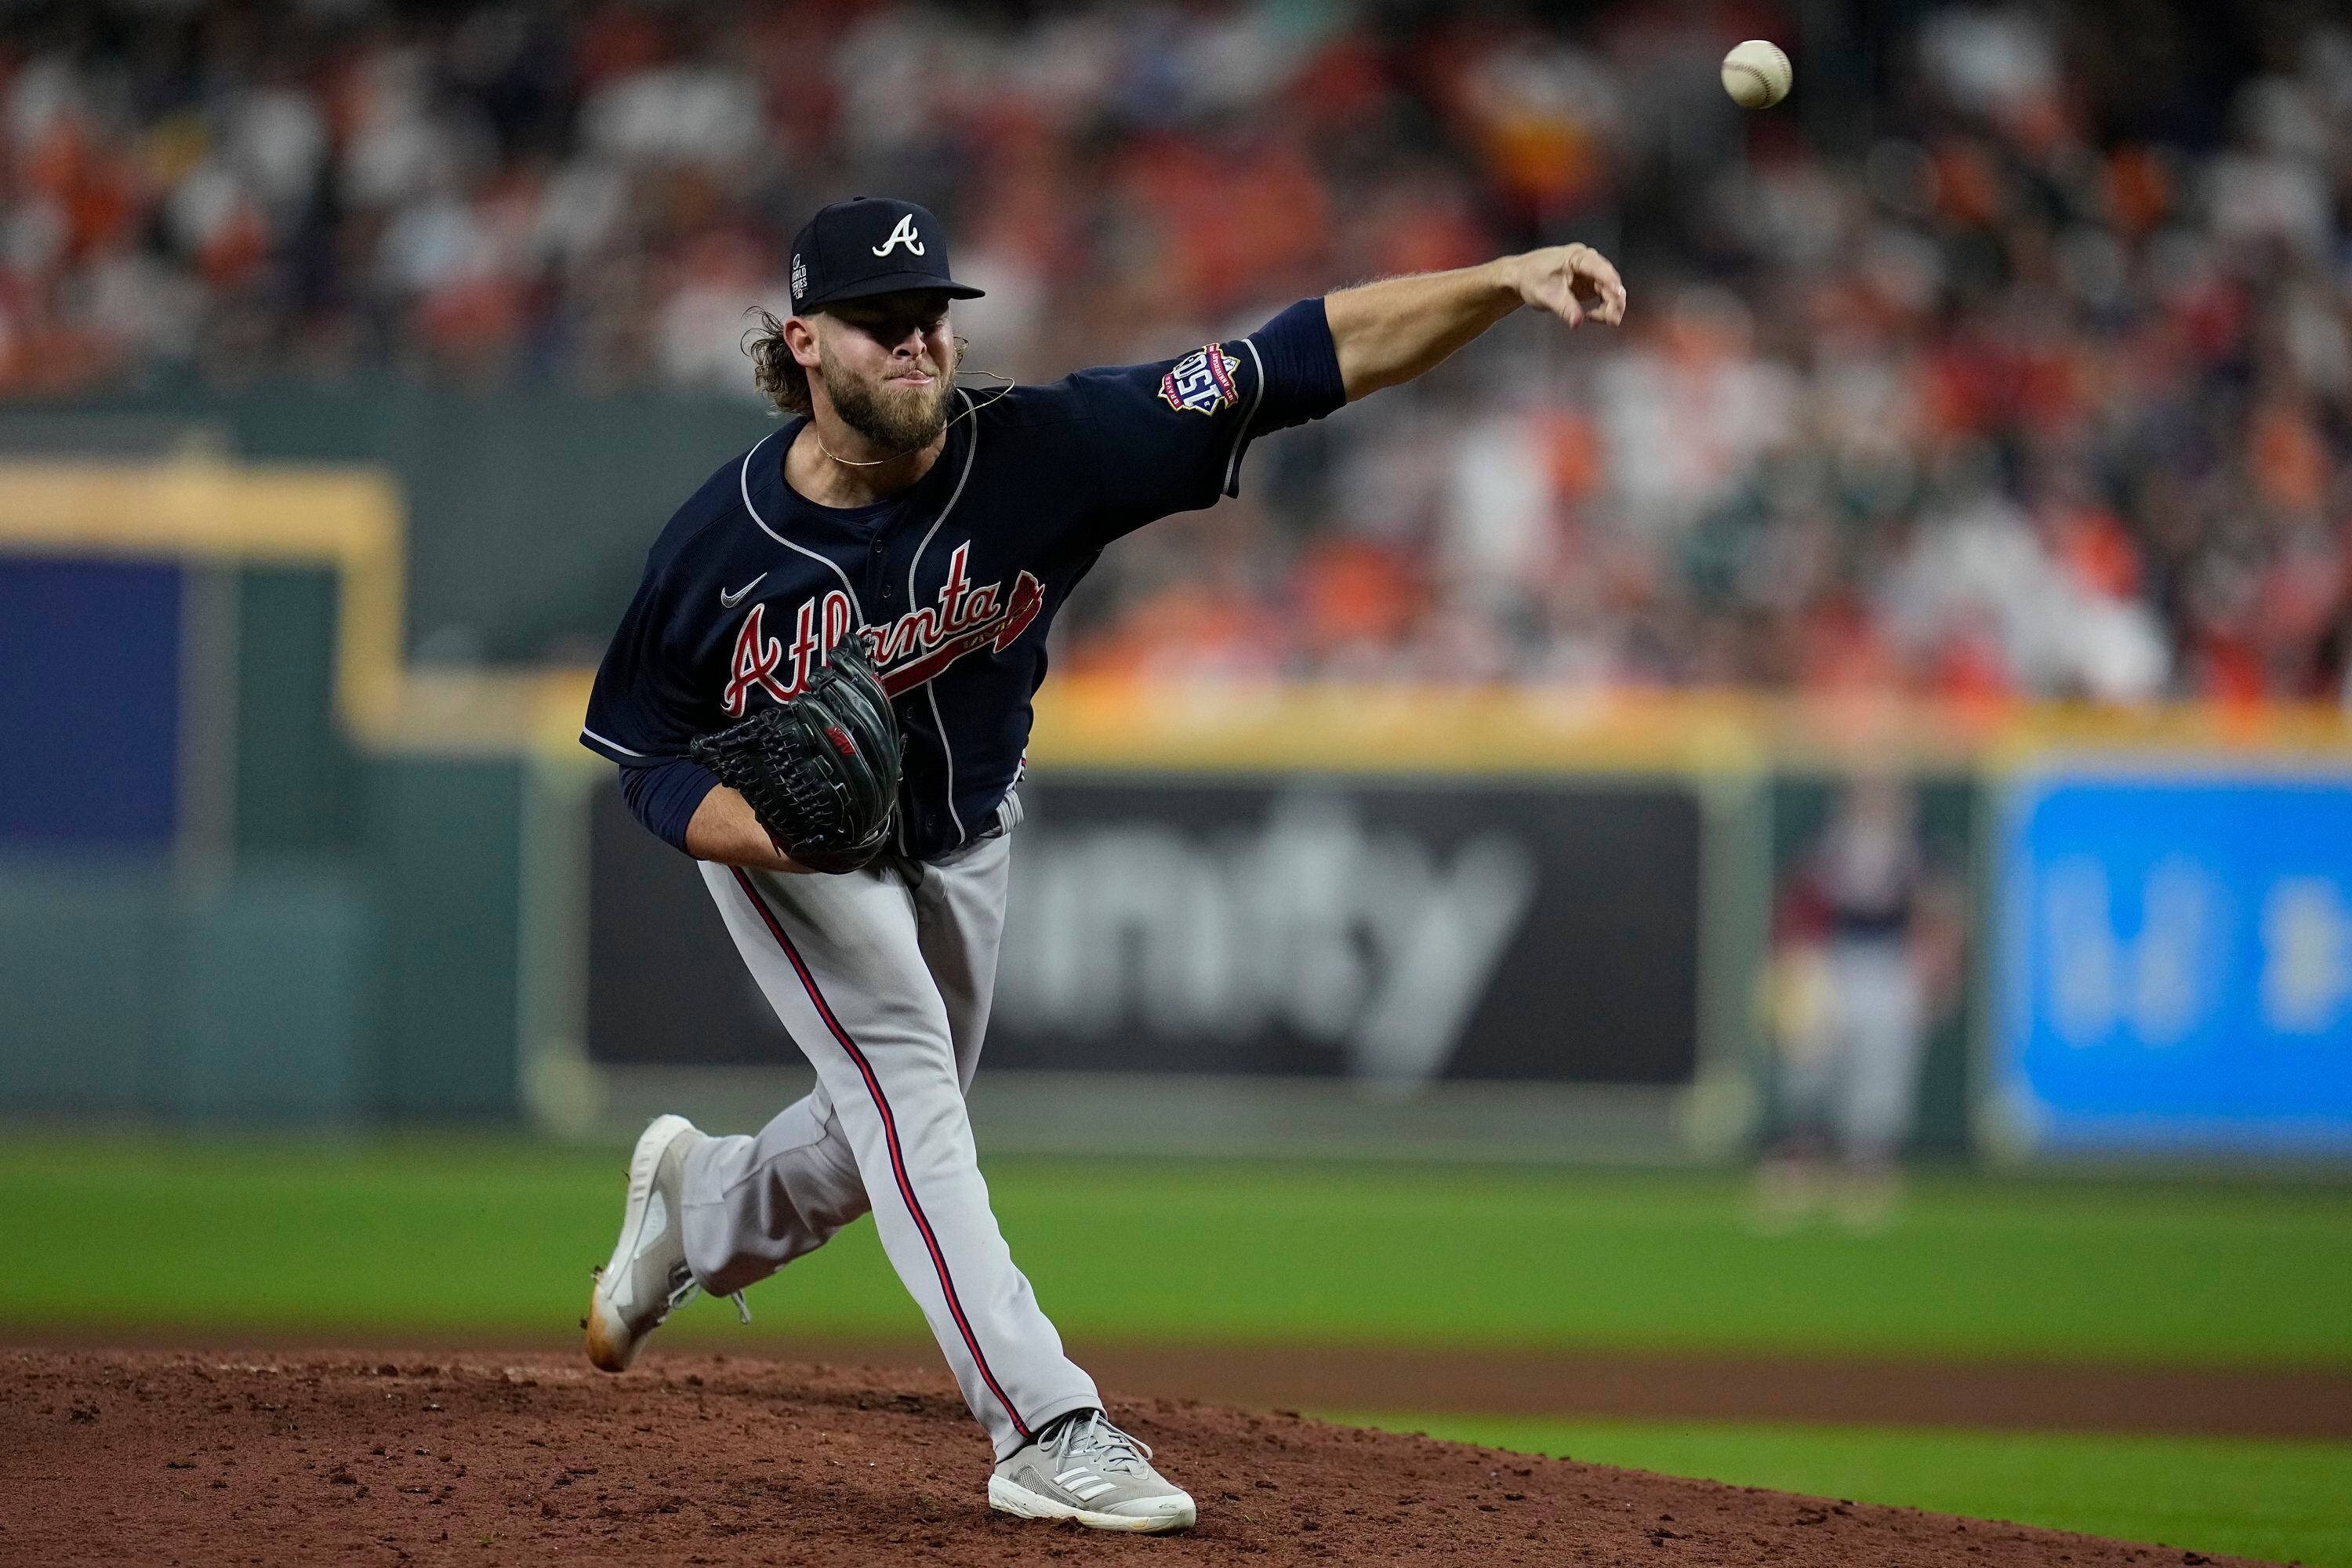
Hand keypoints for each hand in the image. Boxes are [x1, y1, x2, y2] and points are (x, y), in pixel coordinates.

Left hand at [1510, 243, 1627, 328]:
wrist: (1521, 277)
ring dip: (1611, 307)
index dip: (1609, 281)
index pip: (1598, 267)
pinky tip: (1591, 316)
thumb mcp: (1545, 295)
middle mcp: (1588, 262)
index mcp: (1576, 256)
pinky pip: (1605, 297)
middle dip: (1614, 301)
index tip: (1617, 294)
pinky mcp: (1590, 284)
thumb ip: (1564, 308)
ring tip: (1603, 321)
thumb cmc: (1530, 279)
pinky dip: (1604, 309)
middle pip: (1610, 280)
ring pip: (1611, 290)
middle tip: (1612, 321)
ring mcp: (1591, 273)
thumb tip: (1577, 323)